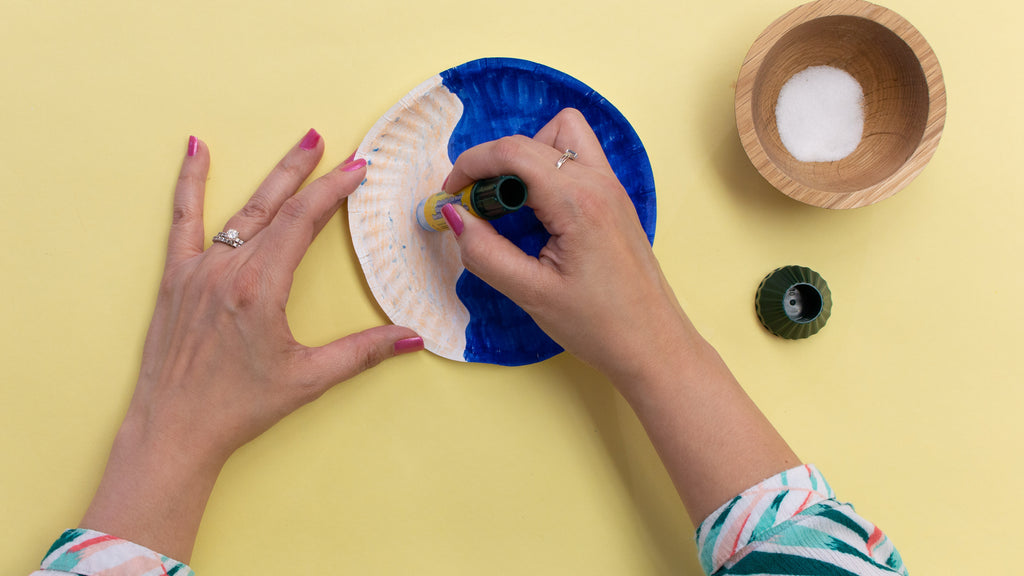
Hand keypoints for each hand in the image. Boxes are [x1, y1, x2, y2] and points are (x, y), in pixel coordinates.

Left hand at [81, 130, 421, 560]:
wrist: (174, 430)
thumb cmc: (238, 407)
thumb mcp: (308, 379)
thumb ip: (362, 352)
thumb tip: (413, 337)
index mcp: (261, 288)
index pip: (304, 222)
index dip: (333, 191)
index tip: (358, 168)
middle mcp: (229, 270)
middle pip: (276, 207)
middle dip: (308, 172)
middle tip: (333, 144)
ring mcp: (198, 271)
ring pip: (241, 211)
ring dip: (272, 177)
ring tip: (299, 144)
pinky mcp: (175, 279)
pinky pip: (181, 221)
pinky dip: (189, 183)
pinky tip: (195, 150)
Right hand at [442, 111, 797, 523]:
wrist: (654, 347)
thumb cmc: (600, 326)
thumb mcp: (531, 293)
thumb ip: (485, 252)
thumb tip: (454, 216)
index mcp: (579, 201)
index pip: (514, 151)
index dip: (472, 164)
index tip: (451, 194)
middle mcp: (600, 182)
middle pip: (536, 137)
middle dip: (497, 163)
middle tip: (482, 209)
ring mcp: (612, 188)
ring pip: (563, 136)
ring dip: (528, 159)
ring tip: (514, 208)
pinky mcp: (615, 201)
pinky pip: (577, 161)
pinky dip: (548, 173)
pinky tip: (539, 216)